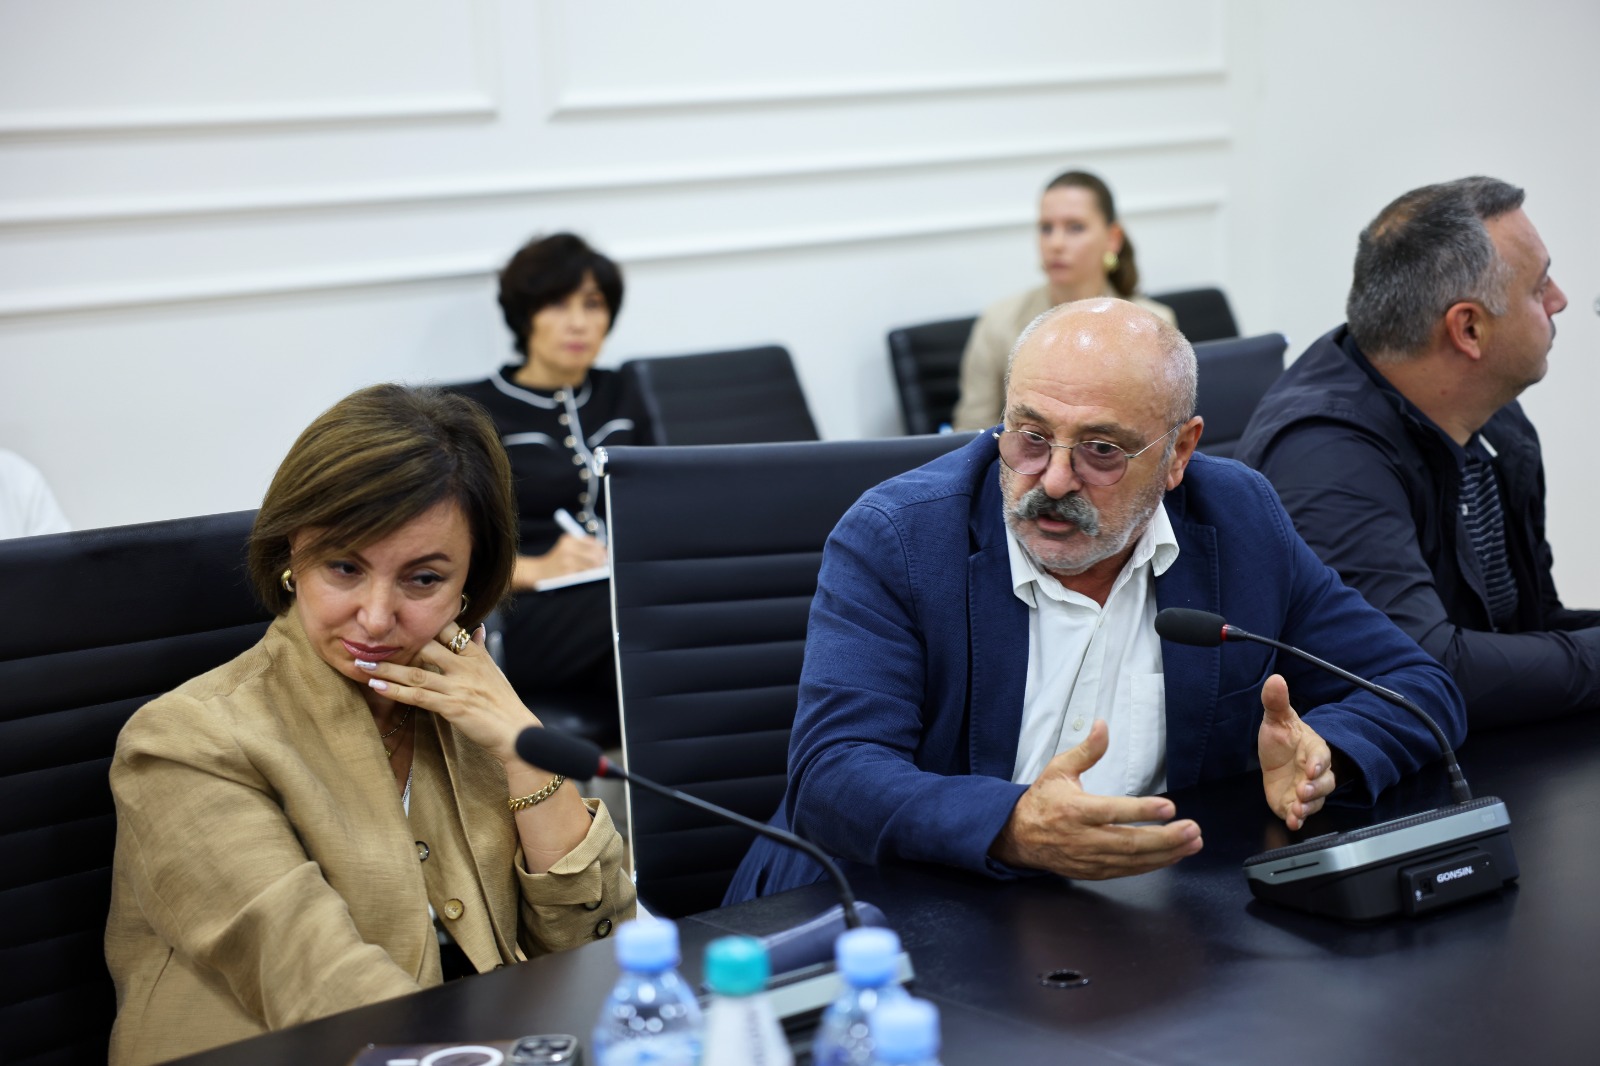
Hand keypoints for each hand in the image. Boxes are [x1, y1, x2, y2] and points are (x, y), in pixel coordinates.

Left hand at [359, 622, 534, 763]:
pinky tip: (377, 686)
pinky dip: (396, 691)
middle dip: (397, 644)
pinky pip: (418, 697)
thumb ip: (481, 649)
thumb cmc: (505, 702)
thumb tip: (477, 629)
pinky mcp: (452, 707)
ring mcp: (458, 687)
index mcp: (476, 655)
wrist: (516, 732)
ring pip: (416, 673)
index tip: (400, 621)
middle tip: (370, 642)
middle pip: (426, 647)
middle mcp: (465, 667)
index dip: (425, 624)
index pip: (449, 630)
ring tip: (362, 664)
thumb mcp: (494, 670)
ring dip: (386, 669)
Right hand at [512, 536, 607, 589]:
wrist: (538, 573)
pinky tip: (592, 576)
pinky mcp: (567, 572)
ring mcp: (567, 560)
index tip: (606, 555)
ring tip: (601, 571)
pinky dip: (590, 575)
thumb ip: (583, 547)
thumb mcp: (566, 548)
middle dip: (602, 560)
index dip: (602, 550)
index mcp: (568, 539)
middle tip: (606, 565)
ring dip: (598, 568)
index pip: (593, 543)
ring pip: (592, 564)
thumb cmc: (557, 561)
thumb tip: (604, 552)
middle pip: (595, 553)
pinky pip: (585, 574)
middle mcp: (568, 548)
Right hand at [988, 720, 1202, 878]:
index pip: (1111, 811)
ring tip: (1193, 842)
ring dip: (1166, 853)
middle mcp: (1082, 837)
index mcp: (1073, 809)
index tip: (1169, 807)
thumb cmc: (1042, 799)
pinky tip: (1173, 856)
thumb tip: (1103, 725)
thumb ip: (1086, 750)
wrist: (1017, 836)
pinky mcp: (1093, 872)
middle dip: (1165, 838)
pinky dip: (1153, 865)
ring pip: (1132, 860)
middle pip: (1128, 842)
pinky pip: (1128, 871)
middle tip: (1193, 829)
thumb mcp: (1059, 769)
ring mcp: (1088, 858)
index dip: (1141, 811)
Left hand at [1258, 673, 1335, 829]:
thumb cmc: (1283, 739)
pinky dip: (1298, 819)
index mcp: (1313, 749)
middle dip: (1315, 788)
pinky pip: (1302, 814)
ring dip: (1308, 806)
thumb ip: (1276, 702)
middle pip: (1324, 783)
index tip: (1311, 768)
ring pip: (1316, 801)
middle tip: (1303, 790)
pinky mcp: (1295, 804)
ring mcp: (1306, 790)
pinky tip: (1292, 821)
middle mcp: (1314, 773)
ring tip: (1297, 809)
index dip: (1318, 763)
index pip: (1321, 756)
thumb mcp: (1276, 720)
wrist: (1276, 759)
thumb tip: (1276, 679)